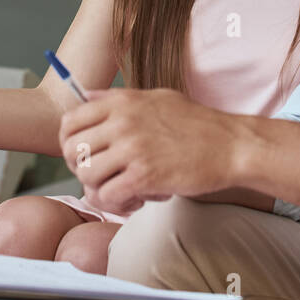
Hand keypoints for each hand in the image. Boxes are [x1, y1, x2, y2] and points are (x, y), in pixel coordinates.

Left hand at [58, 88, 237, 215]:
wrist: (231, 145)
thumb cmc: (197, 123)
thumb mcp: (155, 97)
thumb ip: (117, 97)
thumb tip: (85, 96)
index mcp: (121, 102)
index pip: (69, 122)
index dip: (68, 143)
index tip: (83, 155)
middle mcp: (122, 123)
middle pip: (71, 152)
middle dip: (82, 169)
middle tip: (103, 176)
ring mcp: (132, 149)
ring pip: (86, 176)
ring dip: (100, 189)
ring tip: (122, 190)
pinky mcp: (145, 176)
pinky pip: (108, 195)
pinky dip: (118, 204)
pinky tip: (137, 199)